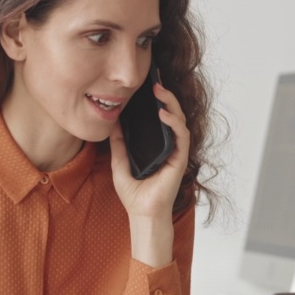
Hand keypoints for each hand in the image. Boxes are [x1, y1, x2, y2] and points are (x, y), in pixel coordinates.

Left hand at [109, 82, 190, 220]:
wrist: (142, 213)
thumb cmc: (134, 193)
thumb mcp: (119, 162)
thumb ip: (118, 143)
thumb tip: (113, 121)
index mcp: (156, 145)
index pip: (159, 117)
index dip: (156, 100)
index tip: (149, 83)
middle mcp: (169, 146)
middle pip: (171, 114)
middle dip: (165, 95)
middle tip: (154, 81)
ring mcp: (176, 151)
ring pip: (179, 120)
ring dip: (171, 103)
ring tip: (159, 90)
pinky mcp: (180, 159)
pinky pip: (181, 135)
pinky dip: (174, 122)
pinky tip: (164, 114)